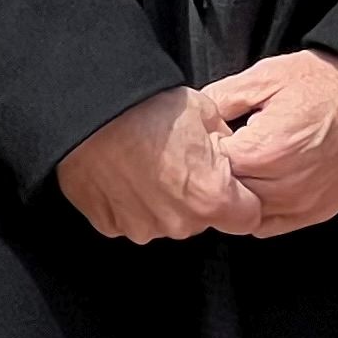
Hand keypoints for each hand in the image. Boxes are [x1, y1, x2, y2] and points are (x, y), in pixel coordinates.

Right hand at [54, 88, 265, 243]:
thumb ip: (225, 140)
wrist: (91, 113)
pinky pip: (135, 219)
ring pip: (169, 221)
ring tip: (152, 163)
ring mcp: (142, 228)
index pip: (247, 217)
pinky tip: (129, 173)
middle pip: (204, 219)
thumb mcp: (205, 111)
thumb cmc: (147, 108)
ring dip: (167, 201)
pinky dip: (134, 203)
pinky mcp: (111, 227)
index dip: (243, 197)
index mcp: (211, 197)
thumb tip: (229, 147)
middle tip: (183, 161)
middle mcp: (179, 223)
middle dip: (201, 196)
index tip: (231, 181)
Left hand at [204, 49, 337, 238]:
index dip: (206, 152)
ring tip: (247, 166)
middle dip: (221, 176)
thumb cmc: (326, 81)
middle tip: (228, 151)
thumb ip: (223, 97)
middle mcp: (283, 186)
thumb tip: (196, 115)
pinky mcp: (318, 212)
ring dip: (240, 195)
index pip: (211, 168)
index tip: (213, 137)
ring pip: (247, 215)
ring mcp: (302, 203)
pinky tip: (264, 184)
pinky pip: (272, 225)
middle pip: (227, 196)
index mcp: (264, 151)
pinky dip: (261, 210)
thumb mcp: (268, 76)